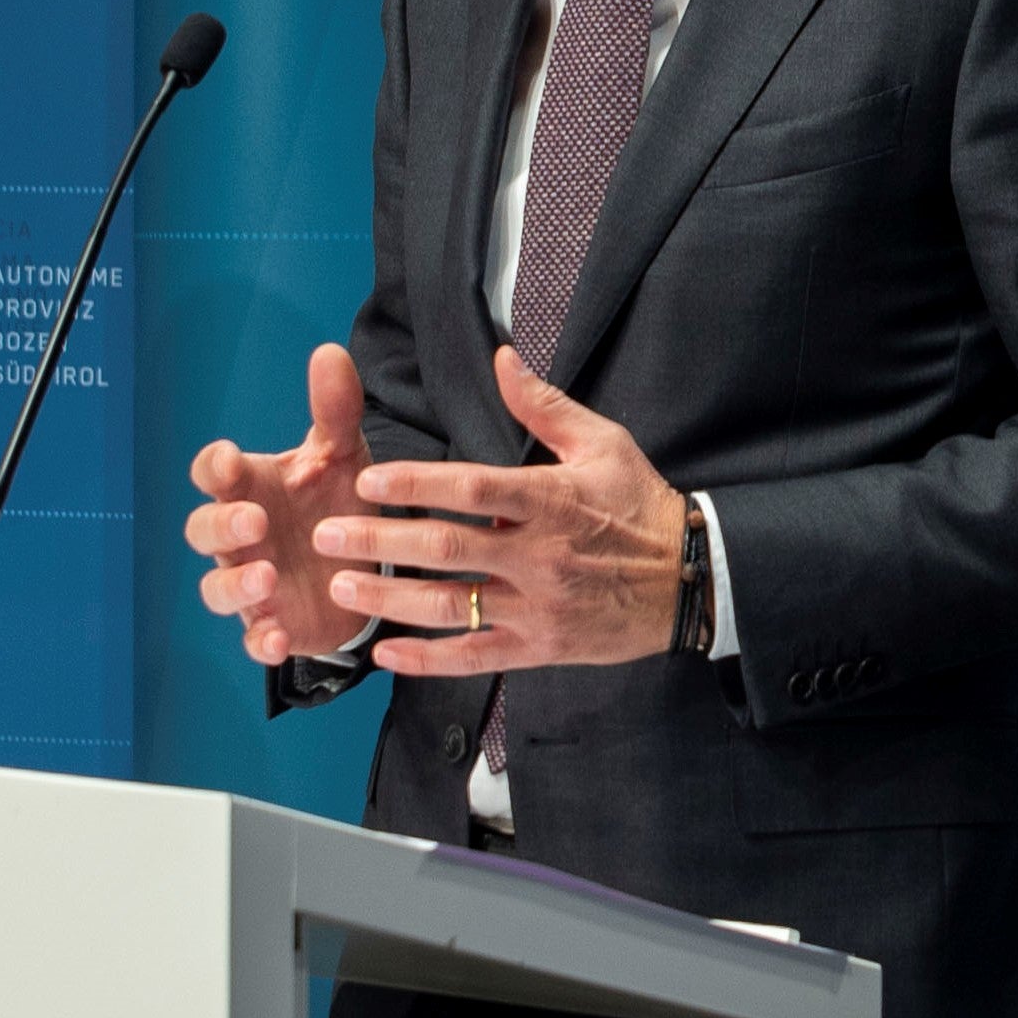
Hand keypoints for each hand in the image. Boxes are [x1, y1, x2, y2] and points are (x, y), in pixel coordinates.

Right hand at [187, 342, 378, 662]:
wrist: (370, 564)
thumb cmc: (340, 501)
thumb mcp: (345, 455)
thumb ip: (335, 410)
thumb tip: (328, 352)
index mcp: (252, 487)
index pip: (211, 473)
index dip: (213, 467)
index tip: (232, 460)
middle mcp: (242, 536)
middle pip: (202, 530)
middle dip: (220, 526)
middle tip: (254, 522)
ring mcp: (253, 582)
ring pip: (216, 589)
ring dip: (234, 586)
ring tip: (267, 578)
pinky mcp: (273, 623)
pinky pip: (252, 640)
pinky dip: (260, 641)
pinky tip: (278, 638)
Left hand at [315, 347, 686, 677]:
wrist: (690, 581)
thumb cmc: (640, 505)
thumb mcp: (604, 443)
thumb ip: (545, 406)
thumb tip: (502, 358)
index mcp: (551, 500)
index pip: (473, 489)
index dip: (416, 484)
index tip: (366, 479)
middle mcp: (539, 555)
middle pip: (447, 549)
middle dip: (381, 543)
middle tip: (327, 536)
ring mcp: (539, 606)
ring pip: (453, 606)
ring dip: (391, 599)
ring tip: (341, 588)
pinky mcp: (542, 646)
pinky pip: (477, 656)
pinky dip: (429, 659)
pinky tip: (386, 653)